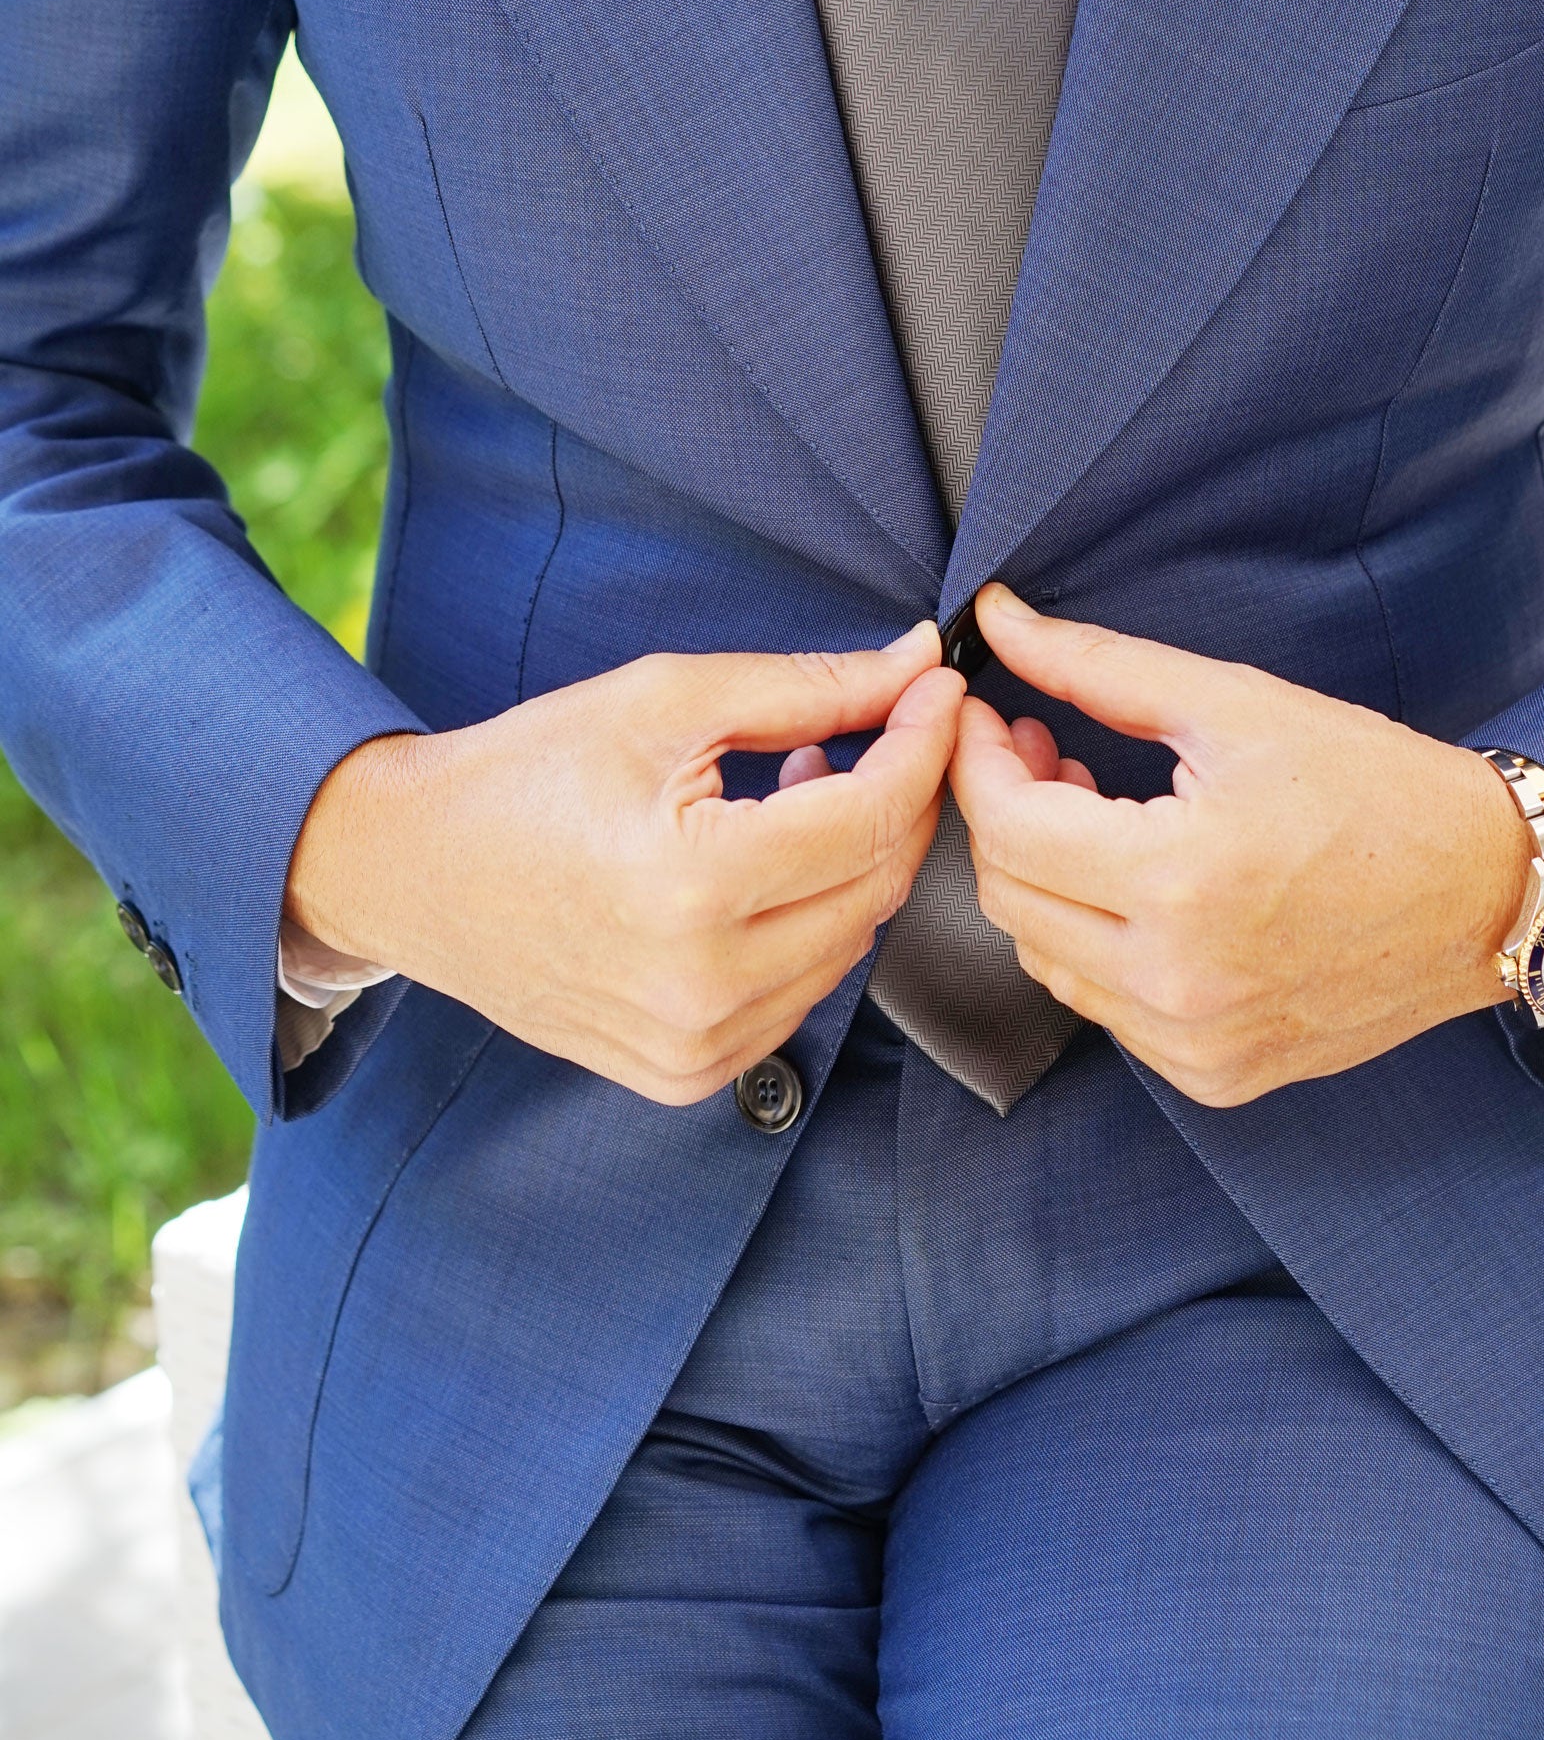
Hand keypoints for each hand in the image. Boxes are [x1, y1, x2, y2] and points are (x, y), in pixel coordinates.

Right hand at [285, 626, 960, 1104]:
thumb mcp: (666, 700)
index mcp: (694, 885)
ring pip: (852, 944)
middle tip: (885, 727)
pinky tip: (766, 863)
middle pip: (877, 885)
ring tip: (801, 785)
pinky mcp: (685, 1074)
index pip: (872, 817)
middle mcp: (702, 986)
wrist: (410, 872)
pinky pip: (801, 994)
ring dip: (854, 862)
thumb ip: (807, 687)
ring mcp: (695, 1045)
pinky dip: (810, 924)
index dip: (923, 742)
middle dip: (901, 797)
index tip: (938, 688)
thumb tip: (914, 666)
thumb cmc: (527, 772)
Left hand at [950, 586, 1533, 1106]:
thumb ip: (1099, 667)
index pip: (1009, 829)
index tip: (985, 714)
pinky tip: (1137, 886)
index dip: (976, 760)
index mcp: (1181, 882)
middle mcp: (1178, 982)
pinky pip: (1104, 1009)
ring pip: (1045, 959)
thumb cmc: (1378, 787)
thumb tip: (1000, 620)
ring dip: (1044, 880)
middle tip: (1040, 749)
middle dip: (1004, 813)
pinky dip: (1095, 943)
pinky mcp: (1216, 1076)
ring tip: (1094, 811)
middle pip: (1009, 898)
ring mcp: (1196, 1043)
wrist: (1490, 892)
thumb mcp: (1235, 705)